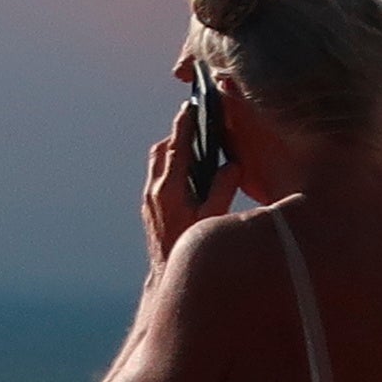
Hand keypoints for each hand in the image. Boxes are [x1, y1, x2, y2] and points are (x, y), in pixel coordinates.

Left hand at [141, 115, 217, 265]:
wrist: (167, 275)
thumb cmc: (191, 247)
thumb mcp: (213, 218)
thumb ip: (223, 188)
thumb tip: (232, 164)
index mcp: (169, 189)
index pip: (176, 147)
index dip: (184, 125)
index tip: (190, 106)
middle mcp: (154, 191)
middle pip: (162, 151)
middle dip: (178, 134)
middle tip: (197, 122)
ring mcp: (150, 199)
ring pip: (159, 164)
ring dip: (175, 151)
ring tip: (197, 145)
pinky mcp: (151, 207)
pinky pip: (160, 177)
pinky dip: (174, 166)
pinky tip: (192, 173)